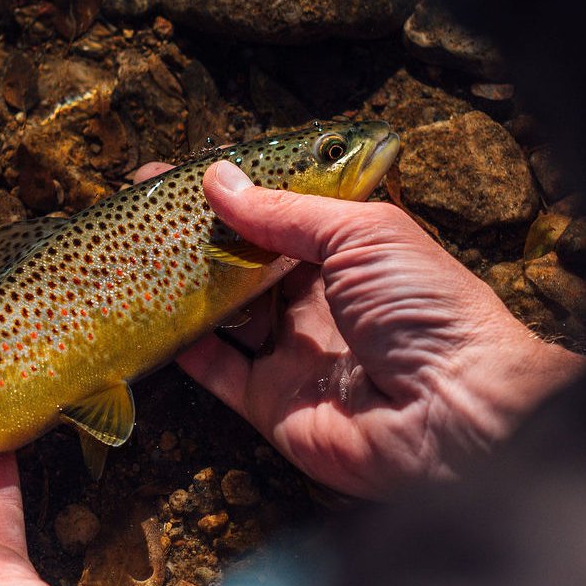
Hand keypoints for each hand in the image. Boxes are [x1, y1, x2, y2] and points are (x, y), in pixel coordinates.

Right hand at [148, 160, 585, 497]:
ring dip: (184, 288)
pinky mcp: (273, 404)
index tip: (176, 175)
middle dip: (197, 239)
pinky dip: (184, 348)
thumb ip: (285, 211)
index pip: (279, 215)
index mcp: (351, 254)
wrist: (452, 411)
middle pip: (246, 265)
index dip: (232, 196)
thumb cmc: (425, 308)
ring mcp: (294, 355)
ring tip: (132, 257)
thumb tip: (219, 180)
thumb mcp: (361, 235)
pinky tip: (149, 317)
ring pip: (225, 315)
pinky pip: (218, 373)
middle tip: (141, 214)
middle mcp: (320, 302)